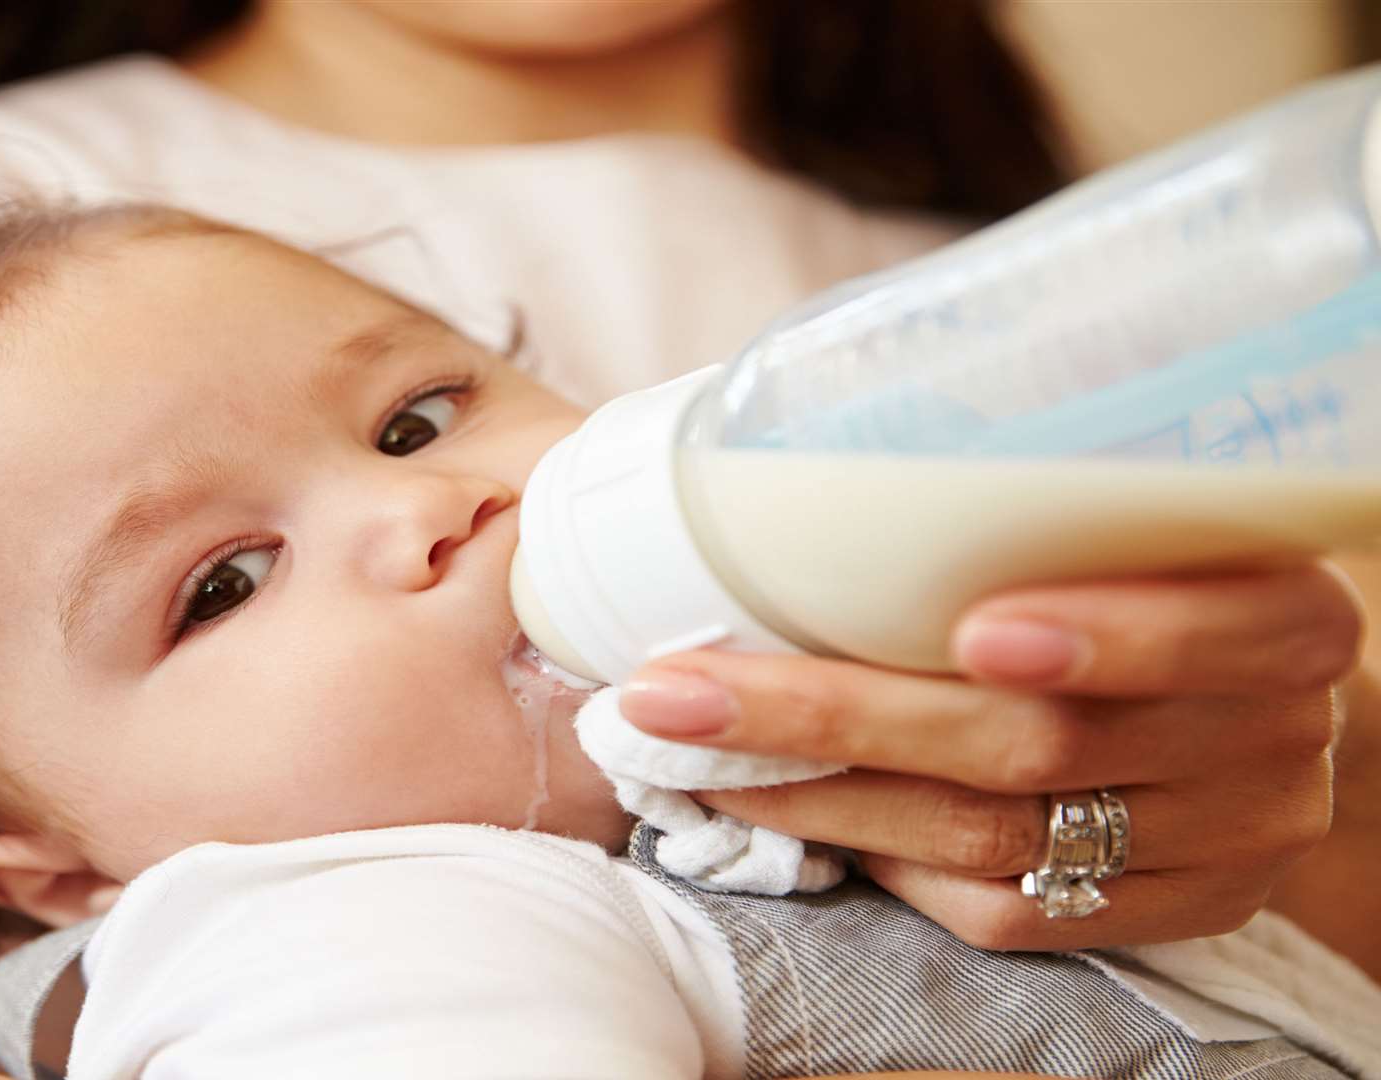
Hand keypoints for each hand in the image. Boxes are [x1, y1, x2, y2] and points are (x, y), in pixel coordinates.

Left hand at [617, 564, 1361, 950]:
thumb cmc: (1139, 568)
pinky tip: (793, 808)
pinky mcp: (1165, 917)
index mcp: (1288, 616)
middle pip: (1039, 743)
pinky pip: (1003, 911)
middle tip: (684, 690)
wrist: (1239, 697)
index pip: (1216, 633)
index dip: (1108, 637)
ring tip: (691, 750)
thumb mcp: (1133, 514)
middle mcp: (1271, 740)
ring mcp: (1223, 844)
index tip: (974, 629)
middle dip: (837, 715)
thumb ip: (1032, 495)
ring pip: (990, 837)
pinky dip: (883, 859)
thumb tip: (795, 447)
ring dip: (818, 797)